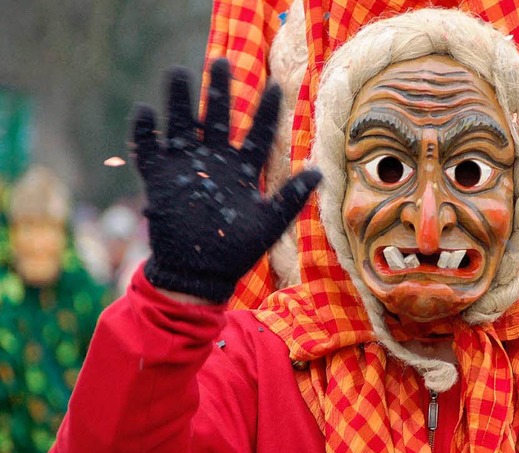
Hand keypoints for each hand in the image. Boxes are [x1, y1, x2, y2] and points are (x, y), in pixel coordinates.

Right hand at [131, 58, 320, 302]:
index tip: (278, 86)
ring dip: (179, 101)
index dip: (268, 112)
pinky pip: (148, 151)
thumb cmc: (237, 250)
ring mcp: (185, 168)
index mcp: (242, 170)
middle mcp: (214, 162)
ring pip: (182, 125)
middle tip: (219, 61)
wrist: (198, 274)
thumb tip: (321, 172)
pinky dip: (145, 133)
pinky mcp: (159, 179)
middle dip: (218, 90)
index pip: (258, 134)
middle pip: (217, 118)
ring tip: (178, 73)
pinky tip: (146, 112)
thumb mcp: (270, 223)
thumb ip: (292, 197)